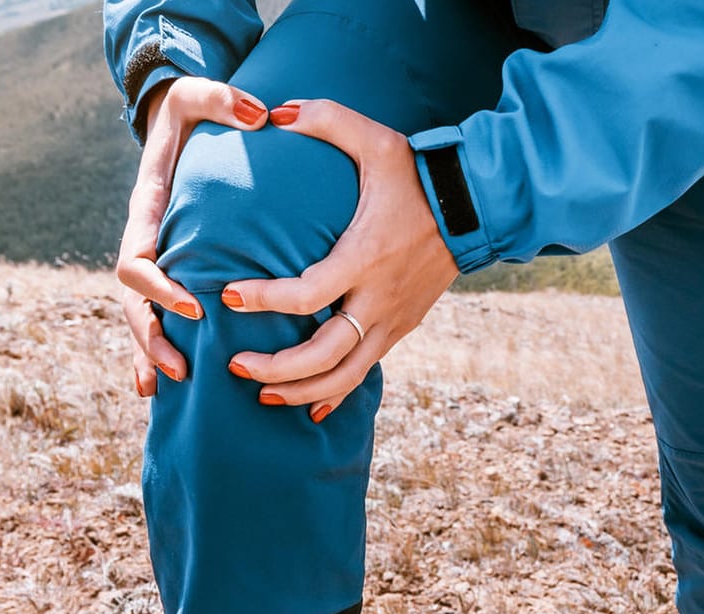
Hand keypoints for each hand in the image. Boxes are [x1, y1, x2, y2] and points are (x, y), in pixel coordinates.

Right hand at [120, 77, 268, 396]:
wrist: (177, 124)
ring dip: (152, 354)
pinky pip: (158, 318)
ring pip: (141, 318)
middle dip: (153, 339)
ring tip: (177, 385)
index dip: (159, 288)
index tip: (192, 305)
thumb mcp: (200, 97)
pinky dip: (155, 352)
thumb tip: (260, 114)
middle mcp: (145, 241)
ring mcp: (155, 261)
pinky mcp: (169, 272)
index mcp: (146, 212)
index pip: (138, 261)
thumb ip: (224, 100)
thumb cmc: (191, 112)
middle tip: (183, 369)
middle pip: (133, 304)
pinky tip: (165, 387)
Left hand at [221, 100, 459, 422]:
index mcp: (365, 256)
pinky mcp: (401, 329)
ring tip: (262, 395)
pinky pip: (365, 372)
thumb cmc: (416, 172)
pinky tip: (308, 410)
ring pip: (345, 375)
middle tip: (235, 365)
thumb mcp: (373, 138)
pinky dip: (335, 394)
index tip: (229, 297)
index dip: (265, 300)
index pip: (308, 294)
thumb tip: (273, 113)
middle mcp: (379, 298)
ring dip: (302, 391)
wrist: (474, 206)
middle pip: (324, 353)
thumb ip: (323, 118)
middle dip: (277, 367)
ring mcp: (393, 320)